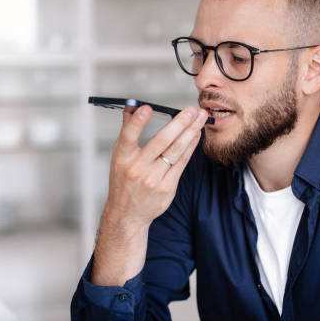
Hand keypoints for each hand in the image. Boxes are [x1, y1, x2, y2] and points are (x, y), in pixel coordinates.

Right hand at [104, 104, 208, 228]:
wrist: (128, 214)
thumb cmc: (123, 180)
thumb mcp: (119, 156)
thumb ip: (127, 130)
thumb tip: (132, 106)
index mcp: (122, 158)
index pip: (128, 136)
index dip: (137, 122)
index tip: (147, 108)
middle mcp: (137, 168)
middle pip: (161, 141)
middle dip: (179, 123)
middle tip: (191, 109)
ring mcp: (153, 179)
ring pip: (176, 151)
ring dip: (191, 132)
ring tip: (200, 118)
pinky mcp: (167, 188)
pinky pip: (182, 163)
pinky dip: (191, 147)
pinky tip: (196, 135)